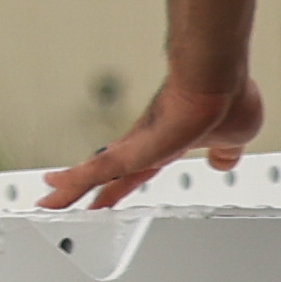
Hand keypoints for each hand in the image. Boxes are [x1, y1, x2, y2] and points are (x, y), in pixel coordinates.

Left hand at [42, 71, 265, 210]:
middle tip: (55, 199)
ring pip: (94, 170)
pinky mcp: (134, 144)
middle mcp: (145, 144)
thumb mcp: (233, 138)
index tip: (101, 197)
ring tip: (47, 202)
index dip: (116, 186)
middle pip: (104, 172)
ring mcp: (137, 142)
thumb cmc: (227, 100)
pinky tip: (58, 187)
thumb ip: (224, 152)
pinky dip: (78, 179)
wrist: (217, 79)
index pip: (134, 172)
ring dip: (71, 187)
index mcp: (167, 146)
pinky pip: (98, 166)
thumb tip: (224, 160)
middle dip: (81, 188)